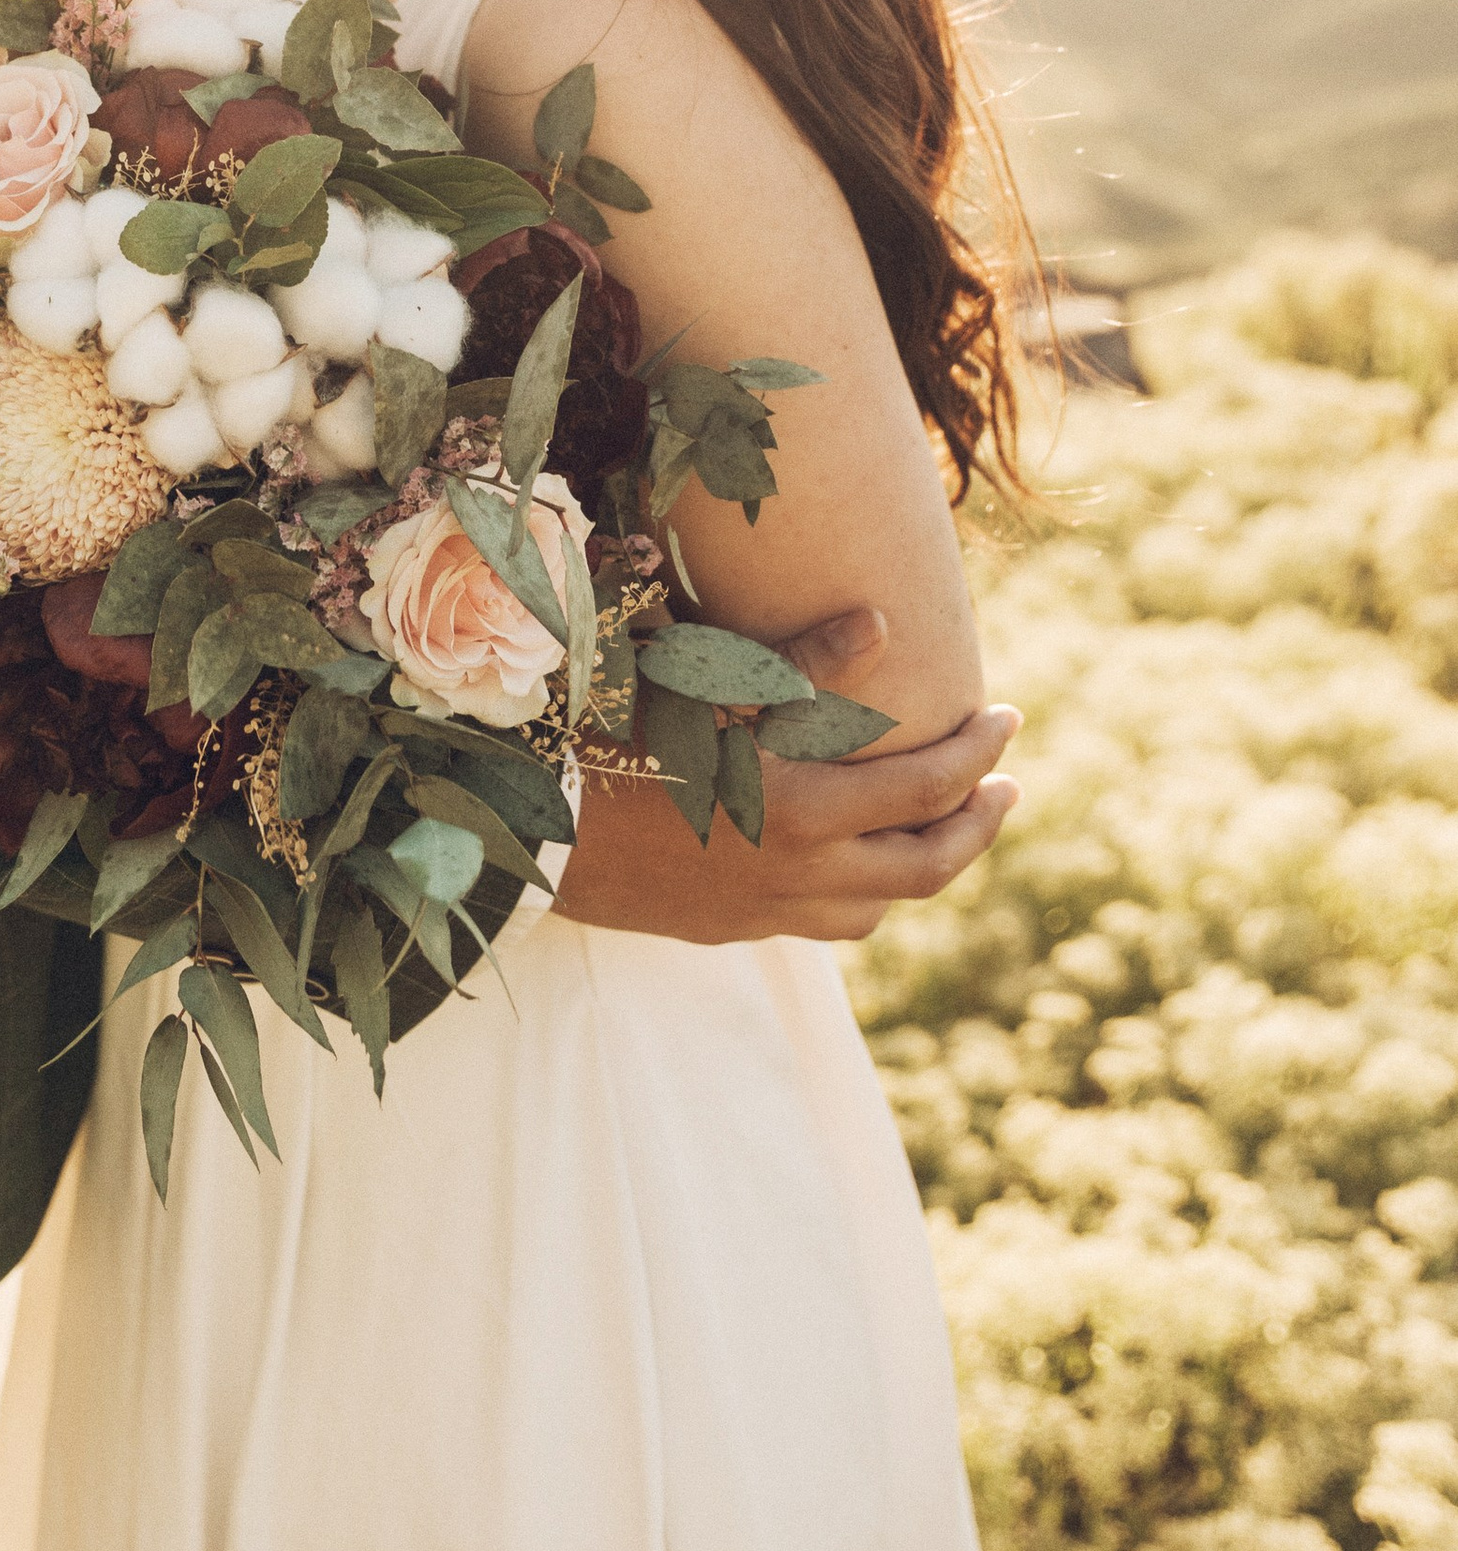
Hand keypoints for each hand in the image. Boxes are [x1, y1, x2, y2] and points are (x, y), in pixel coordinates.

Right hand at [549, 606, 1020, 944]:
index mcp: (805, 808)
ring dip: (928, 866)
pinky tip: (864, 869)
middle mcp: (803, 872)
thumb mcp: (708, 686)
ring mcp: (771, 910)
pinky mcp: (739, 927)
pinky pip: (832, 925)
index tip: (1008, 719)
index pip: (930, 786)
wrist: (543, 830)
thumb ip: (801, 662)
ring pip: (884, 906)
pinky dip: (869, 898)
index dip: (979, 752)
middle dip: (980, 824)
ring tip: (945, 825)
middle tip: (1005, 786)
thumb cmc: (621, 739)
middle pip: (929, 865)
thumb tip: (881, 622)